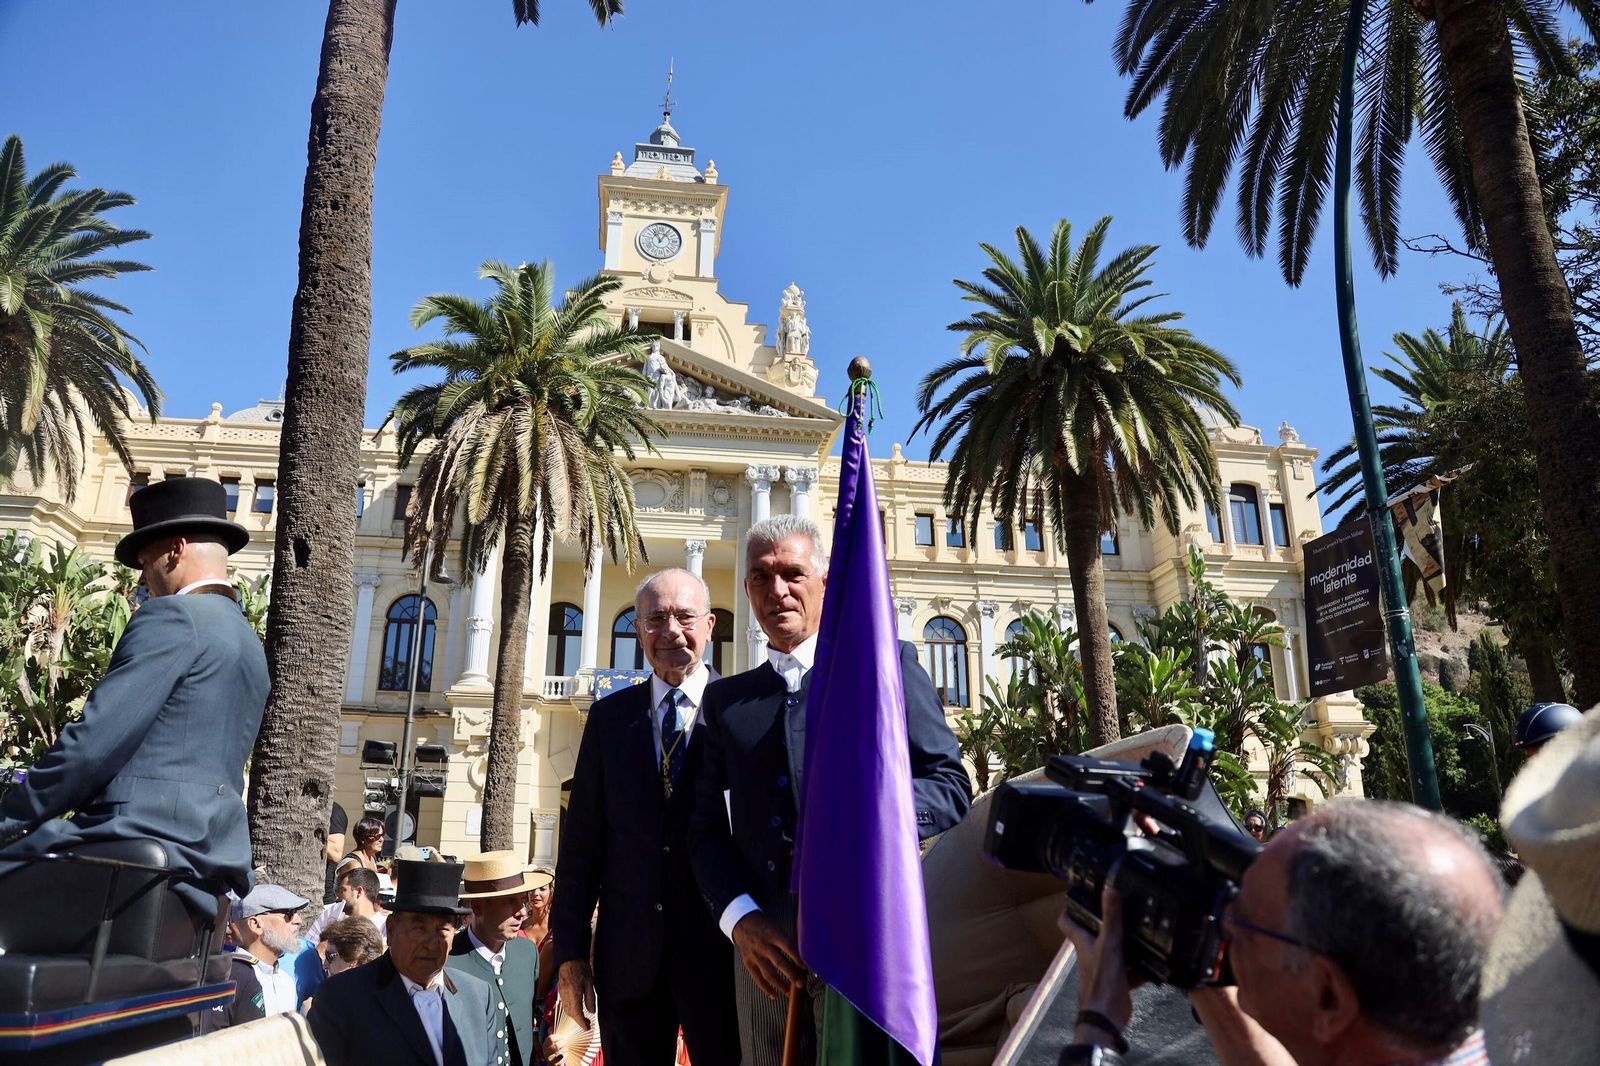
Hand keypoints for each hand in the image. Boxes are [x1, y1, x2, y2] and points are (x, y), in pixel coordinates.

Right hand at [555, 959, 594, 1027]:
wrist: (569, 958)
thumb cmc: (580, 968)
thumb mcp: (590, 983)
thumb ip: (590, 999)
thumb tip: (592, 1011)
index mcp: (574, 995)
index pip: (577, 1014)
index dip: (582, 1023)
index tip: (587, 1028)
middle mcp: (566, 997)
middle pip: (571, 1014)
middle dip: (579, 1021)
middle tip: (588, 1024)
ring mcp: (561, 994)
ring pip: (567, 1010)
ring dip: (574, 1016)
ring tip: (584, 1018)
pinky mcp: (560, 991)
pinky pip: (565, 1005)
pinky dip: (571, 1010)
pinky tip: (577, 1009)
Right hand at [731, 911, 806, 998]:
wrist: (743, 923)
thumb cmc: (765, 926)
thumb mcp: (777, 928)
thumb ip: (788, 941)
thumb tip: (804, 957)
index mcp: (773, 934)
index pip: (788, 947)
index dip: (798, 958)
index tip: (806, 968)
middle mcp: (764, 945)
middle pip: (779, 962)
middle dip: (792, 975)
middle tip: (801, 984)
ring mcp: (755, 955)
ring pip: (769, 974)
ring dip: (780, 985)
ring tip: (790, 992)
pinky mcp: (748, 963)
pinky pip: (757, 978)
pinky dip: (766, 988)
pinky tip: (774, 995)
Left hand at [1060, 884, 1137, 1036]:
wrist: (1107, 1016)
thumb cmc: (1102, 979)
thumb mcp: (1109, 944)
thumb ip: (1111, 919)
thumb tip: (1110, 889)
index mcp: (1083, 942)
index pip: (1067, 921)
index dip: (1070, 908)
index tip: (1080, 894)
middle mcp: (1091, 953)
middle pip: (1095, 933)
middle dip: (1107, 921)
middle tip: (1124, 906)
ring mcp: (1105, 968)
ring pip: (1115, 950)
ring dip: (1128, 943)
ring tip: (1145, 928)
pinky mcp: (1118, 981)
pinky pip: (1131, 969)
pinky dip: (1142, 966)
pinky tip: (1157, 960)